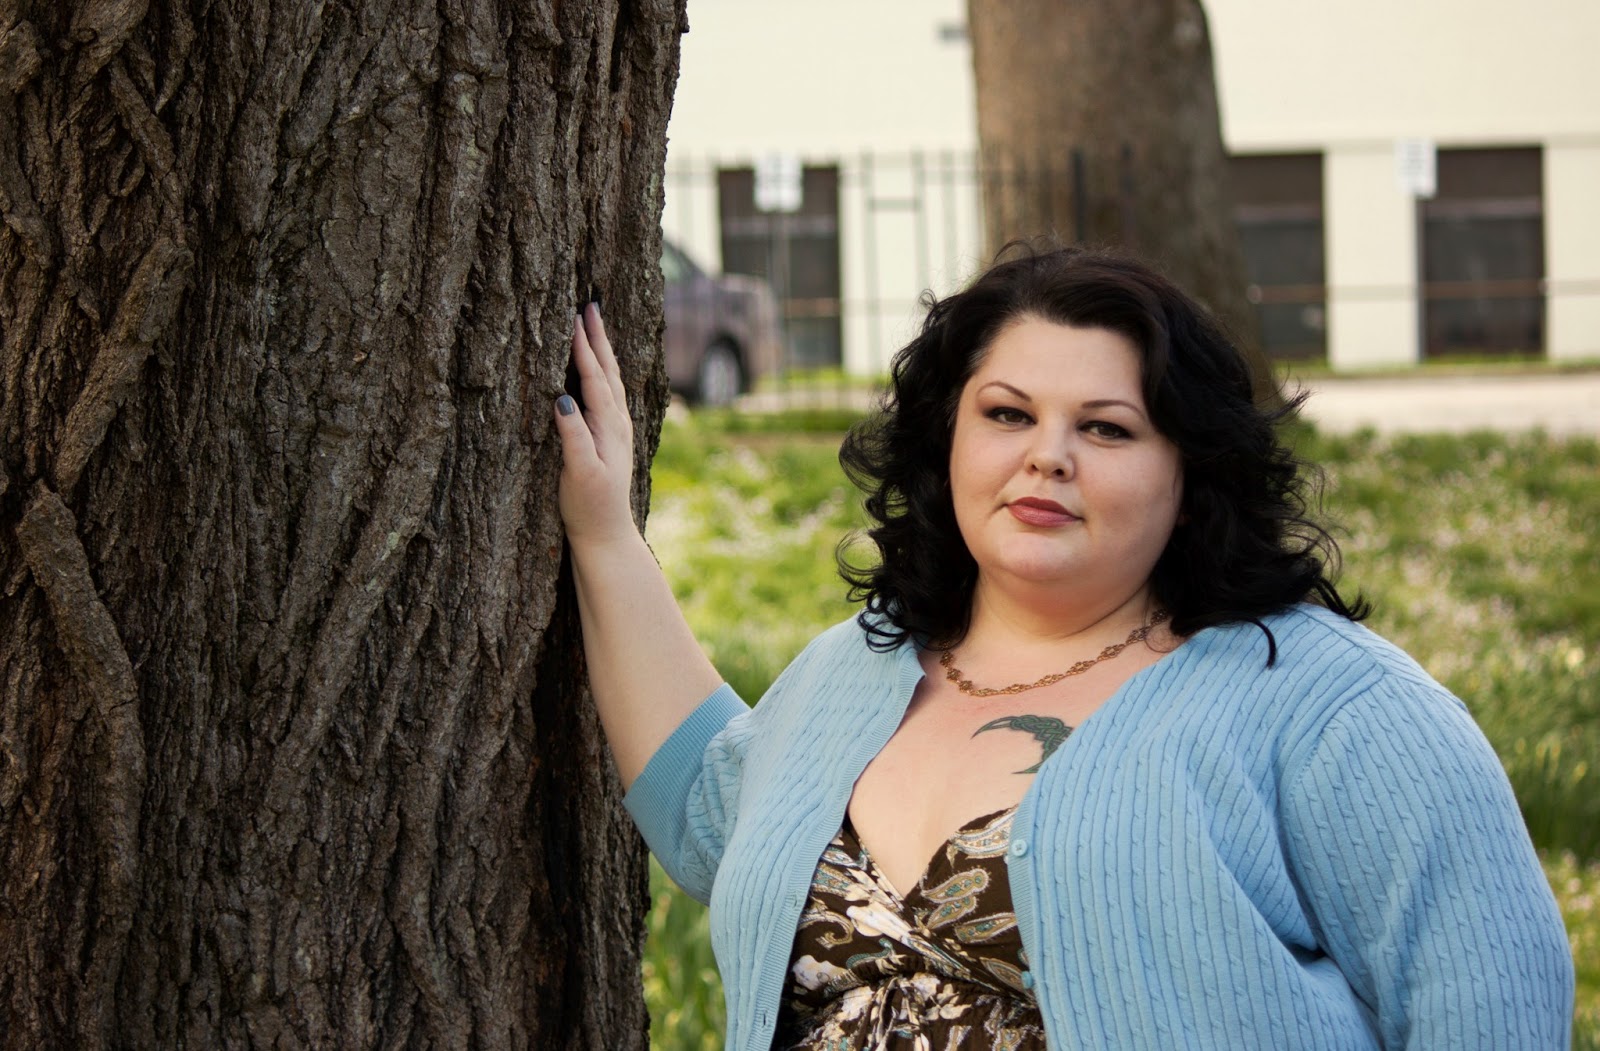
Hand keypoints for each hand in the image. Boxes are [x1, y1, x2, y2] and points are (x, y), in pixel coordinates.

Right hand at [555, 303, 637, 547]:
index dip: (584, 348)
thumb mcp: (579, 473)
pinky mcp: (612, 439)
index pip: (595, 378)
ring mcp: (617, 430)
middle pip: (609, 371)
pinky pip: (610, 393)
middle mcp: (618, 423)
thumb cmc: (589, 506)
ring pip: (612, 380)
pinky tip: (601, 371)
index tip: (575, 316)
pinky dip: (604, 372)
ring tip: (597, 326)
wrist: (607, 535)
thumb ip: (573, 437)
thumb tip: (562, 399)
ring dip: (604, 351)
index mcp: (609, 427)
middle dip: (598, 338)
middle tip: (591, 304)